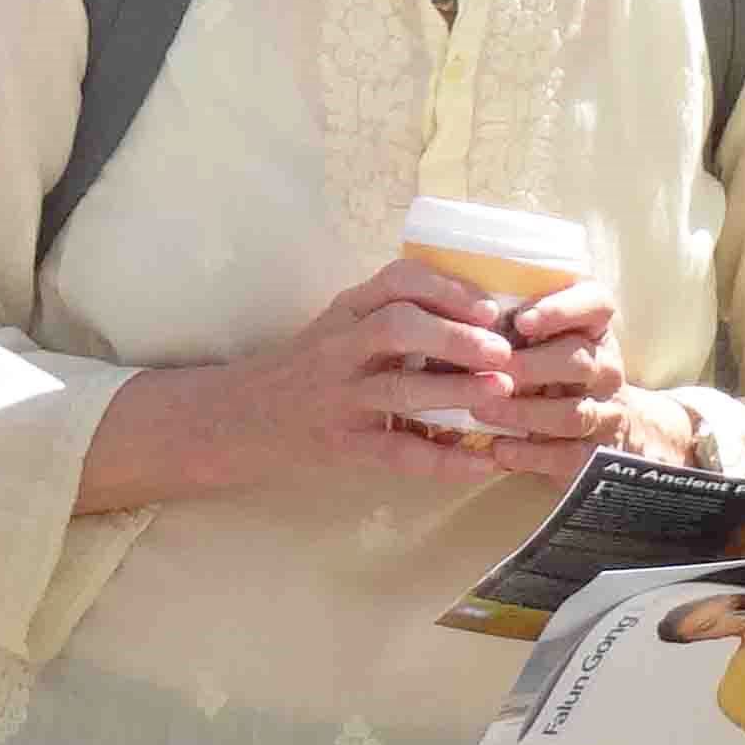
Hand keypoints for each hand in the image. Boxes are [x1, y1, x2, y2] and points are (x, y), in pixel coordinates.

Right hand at [128, 259, 524, 495]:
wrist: (241, 417)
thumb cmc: (308, 366)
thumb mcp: (340, 325)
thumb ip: (391, 314)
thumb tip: (483, 318)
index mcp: (347, 311)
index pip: (396, 280)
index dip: (446, 288)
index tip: (487, 306)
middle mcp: (340, 347)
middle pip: (398, 327)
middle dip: (455, 336)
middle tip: (502, 352)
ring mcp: (339, 398)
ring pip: (399, 389)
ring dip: (456, 389)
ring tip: (500, 392)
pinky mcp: (342, 445)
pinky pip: (397, 453)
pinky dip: (444, 461)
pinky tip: (482, 464)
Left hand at [466, 280, 713, 483]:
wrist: (605, 428)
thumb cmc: (556, 369)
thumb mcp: (546, 338)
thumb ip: (516, 324)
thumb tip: (460, 313)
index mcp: (595, 328)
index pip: (596, 304)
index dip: (562, 310)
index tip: (523, 321)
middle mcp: (606, 367)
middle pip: (578, 362)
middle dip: (529, 367)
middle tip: (488, 371)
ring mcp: (606, 412)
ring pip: (571, 413)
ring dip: (522, 412)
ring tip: (481, 411)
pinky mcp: (597, 454)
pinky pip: (567, 456)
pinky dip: (530, 454)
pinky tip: (500, 449)